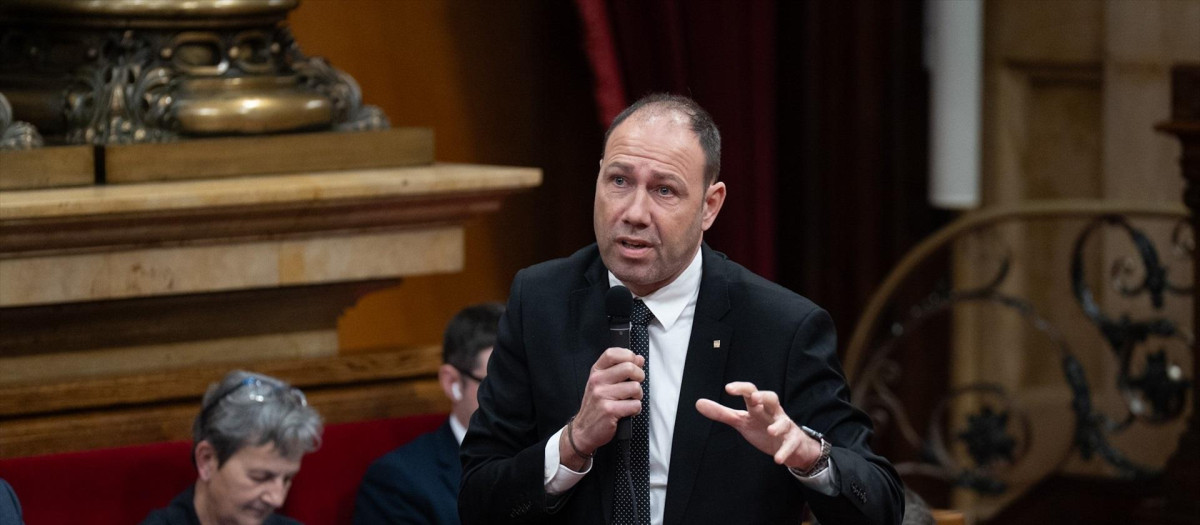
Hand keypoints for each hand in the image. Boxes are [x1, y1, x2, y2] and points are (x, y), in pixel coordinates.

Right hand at [560, 348, 644, 467]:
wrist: (583, 431)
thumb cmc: (596, 406)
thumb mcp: (603, 384)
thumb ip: (620, 370)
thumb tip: (639, 359)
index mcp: (596, 372)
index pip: (613, 354)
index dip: (628, 355)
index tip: (634, 363)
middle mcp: (597, 381)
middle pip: (629, 368)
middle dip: (639, 376)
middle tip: (635, 385)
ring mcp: (602, 395)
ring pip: (635, 388)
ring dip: (638, 396)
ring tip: (629, 401)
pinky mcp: (609, 410)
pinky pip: (635, 405)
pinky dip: (635, 410)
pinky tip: (627, 411)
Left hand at [695, 382, 821, 469]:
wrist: (790, 446)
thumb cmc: (763, 428)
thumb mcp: (742, 421)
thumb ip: (722, 413)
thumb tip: (698, 403)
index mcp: (759, 407)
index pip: (751, 392)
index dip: (741, 388)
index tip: (728, 388)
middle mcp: (773, 413)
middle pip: (772, 398)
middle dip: (764, 397)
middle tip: (754, 398)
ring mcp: (785, 427)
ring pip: (784, 422)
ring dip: (778, 426)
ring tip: (770, 431)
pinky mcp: (793, 442)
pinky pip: (790, 445)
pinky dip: (784, 452)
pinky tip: (777, 459)